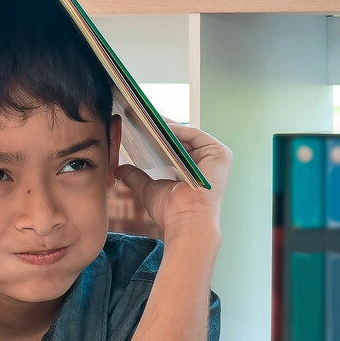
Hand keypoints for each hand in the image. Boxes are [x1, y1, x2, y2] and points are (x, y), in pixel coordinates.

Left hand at [115, 122, 231, 243]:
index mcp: (196, 172)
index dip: (158, 138)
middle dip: (161, 130)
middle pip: (182, 140)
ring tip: (146, 119)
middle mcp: (208, 164)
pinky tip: (159, 128)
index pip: (176, 148)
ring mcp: (216, 158)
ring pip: (187, 135)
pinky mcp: (220, 153)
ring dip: (167, 127)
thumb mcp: (149, 189)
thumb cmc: (172, 212)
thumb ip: (136, 176)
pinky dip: (177, 129)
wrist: (186, 222)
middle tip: (139, 118)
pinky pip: (195, 134)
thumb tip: (119, 169)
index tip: (139, 127)